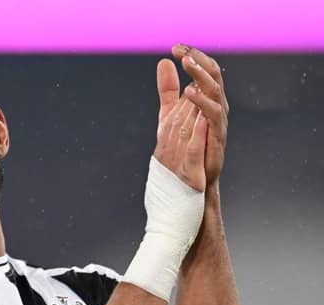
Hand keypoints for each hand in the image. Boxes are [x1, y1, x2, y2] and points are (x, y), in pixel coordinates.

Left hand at [153, 60, 207, 192]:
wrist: (193, 179)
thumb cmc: (185, 146)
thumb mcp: (170, 112)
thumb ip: (168, 89)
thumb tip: (163, 62)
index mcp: (207, 98)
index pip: (203, 70)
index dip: (192, 57)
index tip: (175, 47)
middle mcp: (216, 106)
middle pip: (213, 76)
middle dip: (198, 61)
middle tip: (183, 51)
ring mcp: (217, 121)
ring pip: (215, 91)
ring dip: (201, 76)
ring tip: (187, 64)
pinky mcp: (216, 136)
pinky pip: (212, 115)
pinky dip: (202, 102)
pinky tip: (189, 92)